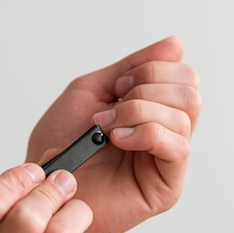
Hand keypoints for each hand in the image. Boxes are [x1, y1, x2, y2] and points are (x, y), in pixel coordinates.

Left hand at [26, 37, 201, 232]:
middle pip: (191, 92)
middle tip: (114, 106)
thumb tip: (177, 44)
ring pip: (185, 115)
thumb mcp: (94, 90)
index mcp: (156, 112)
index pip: (184, 77)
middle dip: (148, 88)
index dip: (153, 70)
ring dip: (139, 111)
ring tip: (107, 128)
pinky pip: (178, 147)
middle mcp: (169, 136)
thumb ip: (133, 66)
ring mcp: (169, 163)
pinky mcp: (167, 188)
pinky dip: (145, 133)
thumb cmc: (62, 142)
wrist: (42, 186)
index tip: (118, 86)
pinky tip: (117, 140)